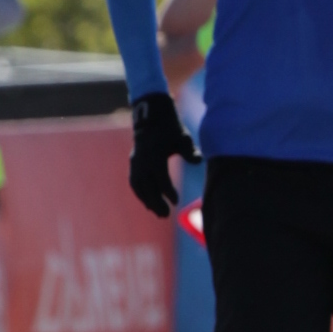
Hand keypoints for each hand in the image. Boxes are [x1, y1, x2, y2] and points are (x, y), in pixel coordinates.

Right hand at [127, 87, 196, 218]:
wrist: (152, 116)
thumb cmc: (171, 129)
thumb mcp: (182, 137)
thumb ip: (189, 151)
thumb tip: (199, 160)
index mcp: (154, 154)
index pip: (161, 178)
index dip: (168, 191)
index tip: (176, 202)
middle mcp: (142, 160)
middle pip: (147, 186)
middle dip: (155, 201)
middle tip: (166, 215)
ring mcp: (135, 162)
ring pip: (138, 186)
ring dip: (147, 200)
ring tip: (158, 213)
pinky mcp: (133, 163)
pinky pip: (135, 182)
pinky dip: (141, 194)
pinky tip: (149, 204)